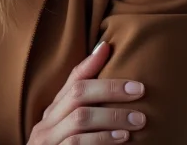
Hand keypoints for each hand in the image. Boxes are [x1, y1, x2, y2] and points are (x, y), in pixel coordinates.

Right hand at [27, 41, 146, 143]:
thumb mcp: (69, 127)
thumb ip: (83, 102)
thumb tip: (104, 55)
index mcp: (51, 112)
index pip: (70, 80)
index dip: (91, 64)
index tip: (112, 50)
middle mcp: (47, 124)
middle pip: (77, 95)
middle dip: (109, 90)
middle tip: (139, 91)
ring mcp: (49, 142)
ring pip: (80, 120)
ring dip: (112, 117)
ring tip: (139, 120)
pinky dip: (103, 140)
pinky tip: (122, 139)